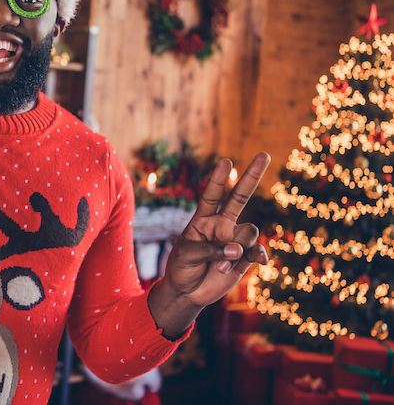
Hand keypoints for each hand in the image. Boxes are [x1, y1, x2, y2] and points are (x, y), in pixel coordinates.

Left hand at [148, 152, 269, 336]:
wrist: (188, 292)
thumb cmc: (181, 268)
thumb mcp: (187, 255)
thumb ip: (211, 249)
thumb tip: (238, 250)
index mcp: (204, 219)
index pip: (212, 195)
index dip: (219, 180)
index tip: (227, 162)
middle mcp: (222, 225)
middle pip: (241, 197)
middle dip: (252, 176)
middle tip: (264, 154)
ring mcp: (235, 240)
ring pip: (249, 232)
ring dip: (238, 249)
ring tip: (221, 266)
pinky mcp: (245, 258)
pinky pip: (258, 251)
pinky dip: (258, 256)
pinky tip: (261, 263)